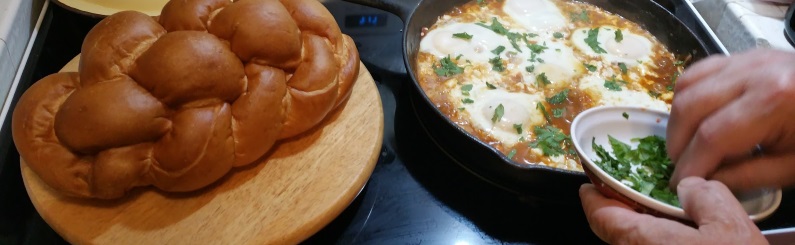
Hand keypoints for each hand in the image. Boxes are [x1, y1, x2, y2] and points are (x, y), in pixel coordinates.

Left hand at [580, 177, 766, 243]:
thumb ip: (703, 196)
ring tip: (668, 220)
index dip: (594, 198)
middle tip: (637, 197)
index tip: (591, 186)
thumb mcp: (731, 225)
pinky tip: (683, 241)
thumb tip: (689, 187)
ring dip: (645, 235)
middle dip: (624, 214)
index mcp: (641, 243)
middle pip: (617, 235)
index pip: (600, 217)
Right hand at [666, 49, 794, 191]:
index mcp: (773, 100)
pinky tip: (694, 119)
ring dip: (678, 120)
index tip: (681, 186)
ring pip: (687, 87)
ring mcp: (747, 59)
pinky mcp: (744, 56)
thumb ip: (746, 176)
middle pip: (691, 108)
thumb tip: (704, 183)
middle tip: (682, 168)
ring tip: (685, 145)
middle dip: (678, 144)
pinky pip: (699, 72)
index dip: (690, 166)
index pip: (711, 137)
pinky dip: (688, 97)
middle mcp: (754, 72)